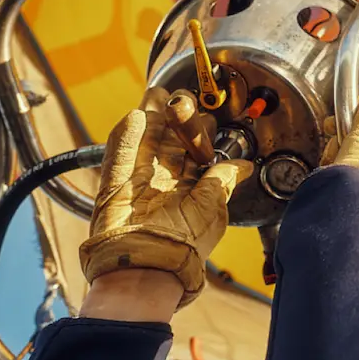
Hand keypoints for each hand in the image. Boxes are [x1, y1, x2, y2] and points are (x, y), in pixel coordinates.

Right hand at [77, 86, 252, 312]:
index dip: (202, 133)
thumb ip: (223, 180)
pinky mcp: (114, 181)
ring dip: (152, 115)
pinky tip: (138, 113)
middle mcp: (163, 181)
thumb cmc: (184, 245)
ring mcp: (138, 178)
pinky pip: (120, 150)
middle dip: (177, 117)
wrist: (149, 265)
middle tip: (184, 99)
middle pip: (169, 139)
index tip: (210, 117)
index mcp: (188, 188)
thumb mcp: (213, 208)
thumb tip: (244, 165)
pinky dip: (128, 131)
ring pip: (145, 138)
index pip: (194, 151)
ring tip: (160, 94)